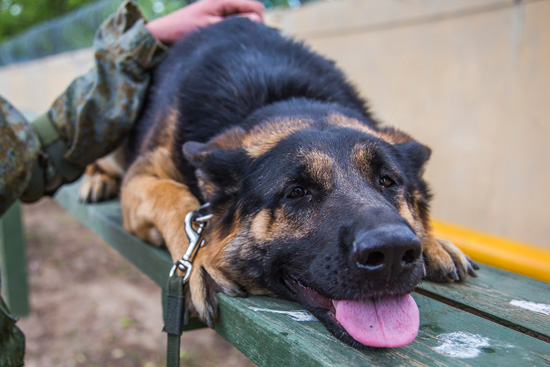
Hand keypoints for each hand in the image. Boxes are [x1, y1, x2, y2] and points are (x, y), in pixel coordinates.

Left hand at [146, 0, 264, 44]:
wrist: (162, 34)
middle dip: (254, 25)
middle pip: (252, 11)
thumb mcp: (210, 28)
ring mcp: (219, 10)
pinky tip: (228, 42)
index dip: (260, 21)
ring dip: (244, 29)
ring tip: (235, 43)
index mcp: (223, 0)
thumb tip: (256, 21)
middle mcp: (223, 3)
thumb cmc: (183, 31)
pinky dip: (235, 30)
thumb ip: (234, 23)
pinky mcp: (215, 18)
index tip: (254, 38)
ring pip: (244, 18)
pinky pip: (234, 22)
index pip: (255, 7)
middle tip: (245, 42)